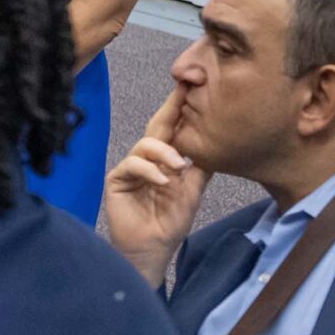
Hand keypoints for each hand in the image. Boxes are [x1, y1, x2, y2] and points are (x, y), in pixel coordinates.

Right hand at [103, 86, 207, 283]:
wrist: (153, 248)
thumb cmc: (170, 221)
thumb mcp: (194, 191)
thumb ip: (201, 166)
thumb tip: (217, 140)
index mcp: (166, 159)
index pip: (174, 129)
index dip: (182, 109)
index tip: (195, 86)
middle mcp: (148, 159)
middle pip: (158, 127)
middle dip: (171, 108)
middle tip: (184, 90)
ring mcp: (131, 168)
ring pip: (145, 144)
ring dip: (164, 152)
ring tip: (179, 166)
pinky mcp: (117, 180)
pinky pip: (132, 165)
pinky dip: (150, 171)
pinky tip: (163, 181)